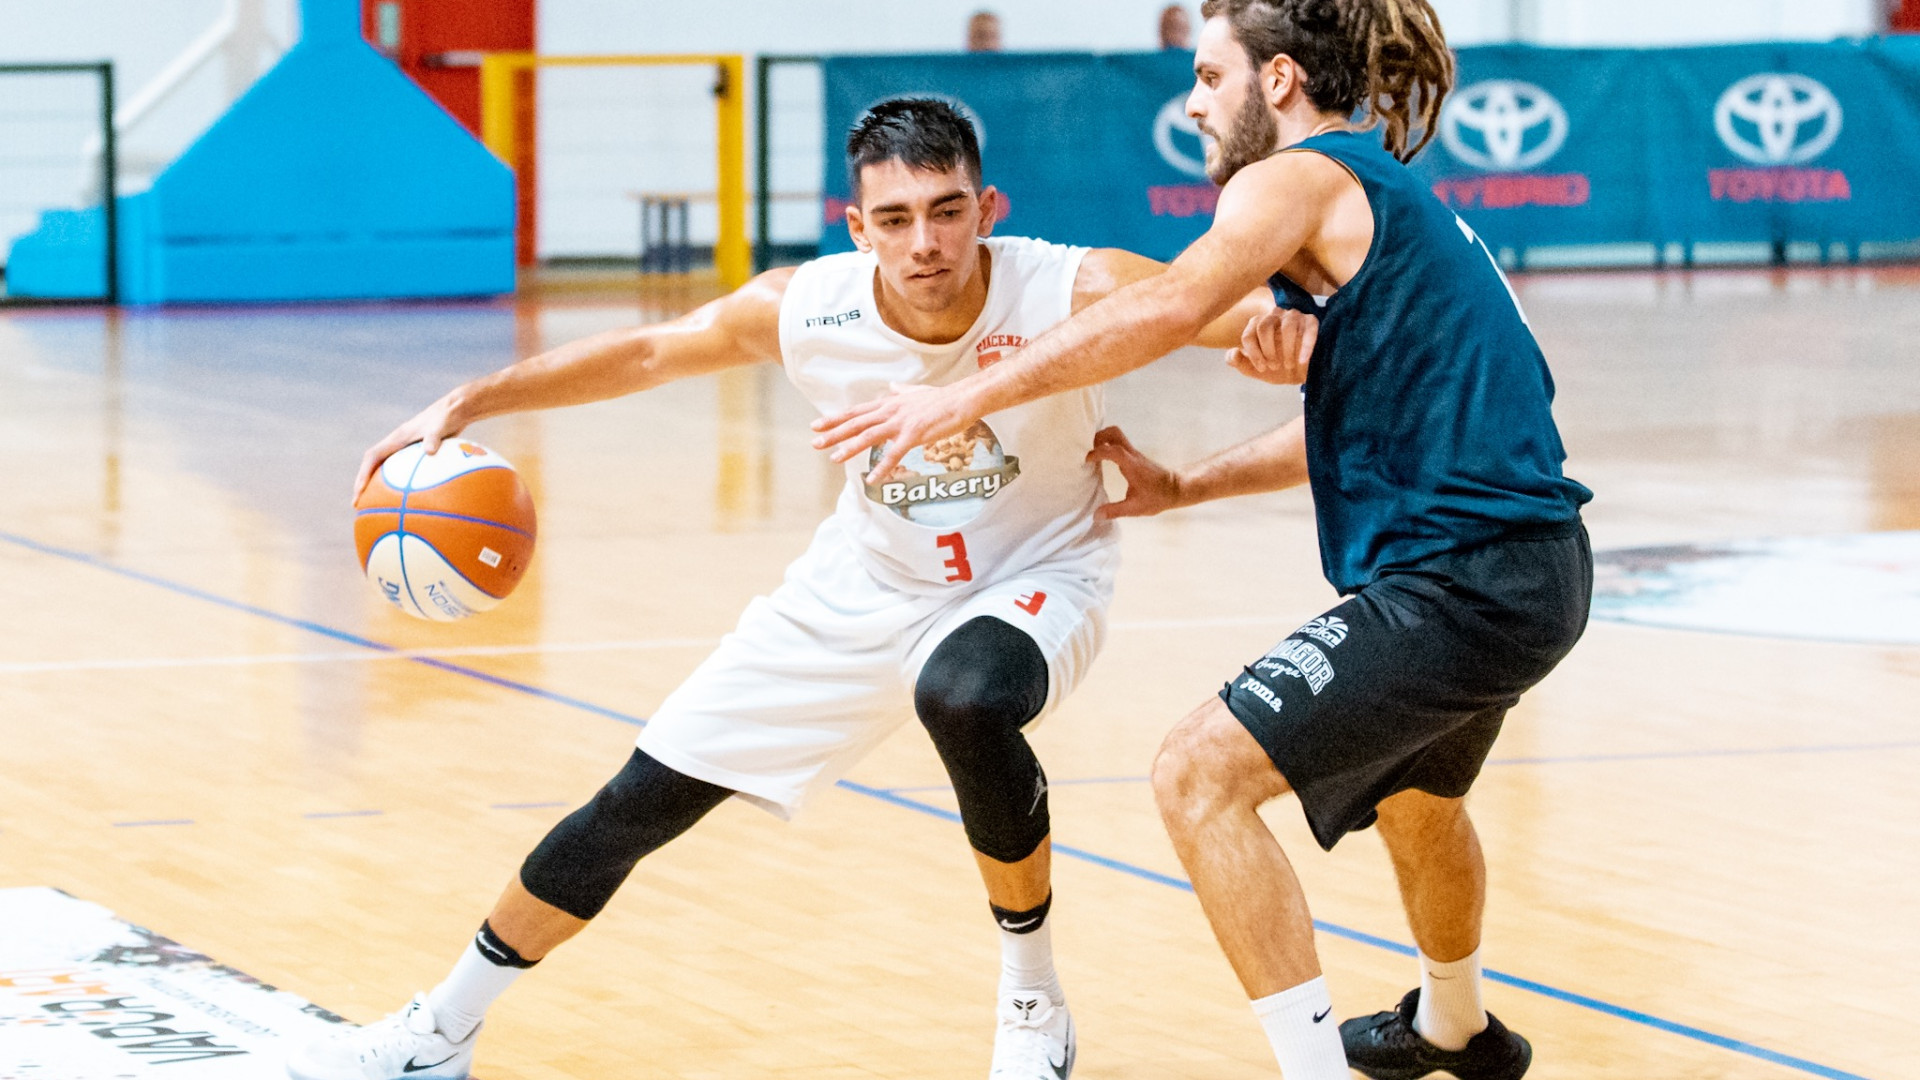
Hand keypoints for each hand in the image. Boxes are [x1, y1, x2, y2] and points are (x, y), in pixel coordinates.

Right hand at [352, 394, 466, 500]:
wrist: (457, 409)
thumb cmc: (448, 416)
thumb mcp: (440, 427)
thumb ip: (433, 438)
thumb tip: (430, 452)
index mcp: (397, 438)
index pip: (372, 457)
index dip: (363, 474)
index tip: (359, 492)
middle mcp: (398, 444)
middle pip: (373, 466)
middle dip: (363, 484)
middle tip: (358, 505)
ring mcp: (406, 449)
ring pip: (387, 470)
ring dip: (379, 487)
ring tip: (377, 508)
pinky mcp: (417, 453)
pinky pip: (404, 472)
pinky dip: (402, 486)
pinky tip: (411, 502)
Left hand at [811, 382, 980, 479]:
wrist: (962, 399)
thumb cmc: (941, 398)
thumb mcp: (916, 392)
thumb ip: (901, 391)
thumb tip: (892, 387)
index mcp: (889, 403)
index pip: (855, 412)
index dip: (835, 419)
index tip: (816, 425)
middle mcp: (890, 411)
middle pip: (856, 423)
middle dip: (833, 433)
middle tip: (815, 443)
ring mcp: (901, 423)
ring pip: (869, 436)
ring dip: (850, 448)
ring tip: (835, 459)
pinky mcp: (915, 435)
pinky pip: (895, 453)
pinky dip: (883, 466)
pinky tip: (873, 479)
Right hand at [1086, 426, 1181, 519]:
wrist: (1176, 489)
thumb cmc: (1157, 497)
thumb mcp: (1135, 508)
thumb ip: (1115, 511)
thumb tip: (1096, 516)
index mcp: (1131, 465)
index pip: (1112, 450)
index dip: (1097, 452)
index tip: (1086, 461)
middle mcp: (1132, 455)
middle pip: (1114, 433)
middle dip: (1098, 437)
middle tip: (1087, 450)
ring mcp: (1134, 453)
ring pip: (1116, 435)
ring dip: (1102, 439)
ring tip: (1092, 453)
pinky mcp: (1135, 456)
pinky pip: (1119, 443)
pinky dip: (1108, 445)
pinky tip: (1102, 458)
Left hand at [1226, 306, 1316, 385]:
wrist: (1301, 373)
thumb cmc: (1277, 368)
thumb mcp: (1256, 370)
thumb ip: (1239, 363)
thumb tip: (1233, 352)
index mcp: (1256, 325)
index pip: (1248, 335)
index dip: (1253, 354)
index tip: (1262, 368)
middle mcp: (1273, 316)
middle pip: (1264, 326)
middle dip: (1268, 350)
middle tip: (1275, 366)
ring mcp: (1292, 317)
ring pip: (1287, 327)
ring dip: (1287, 349)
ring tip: (1289, 365)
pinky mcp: (1311, 321)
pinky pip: (1309, 329)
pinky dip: (1306, 346)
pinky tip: (1303, 361)